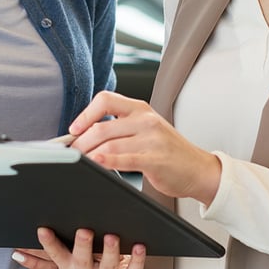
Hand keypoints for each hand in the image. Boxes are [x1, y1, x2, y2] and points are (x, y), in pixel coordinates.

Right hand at [13, 228, 144, 268]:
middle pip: (81, 261)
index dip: (48, 244)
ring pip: (106, 266)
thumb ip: (50, 254)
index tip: (42, 229)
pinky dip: (137, 259)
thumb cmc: (93, 264)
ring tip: (111, 236)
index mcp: (70, 267)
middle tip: (83, 230)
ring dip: (108, 250)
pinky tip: (139, 246)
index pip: (55, 256)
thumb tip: (16, 249)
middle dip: (81, 246)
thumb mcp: (70, 261)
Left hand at [69, 91, 221, 204]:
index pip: (105, 99)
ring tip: (79, 163)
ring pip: (110, 144)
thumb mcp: (146, 129)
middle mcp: (146, 120)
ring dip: (89, 155)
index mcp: (140, 108)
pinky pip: (126, 159)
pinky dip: (107, 162)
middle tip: (70, 154)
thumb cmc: (168, 151)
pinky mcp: (156, 159)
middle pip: (102, 126)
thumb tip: (85, 135)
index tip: (73, 130)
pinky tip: (97, 164)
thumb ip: (121, 126)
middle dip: (81, 142)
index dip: (85, 114)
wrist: (198, 169)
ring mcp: (152, 139)